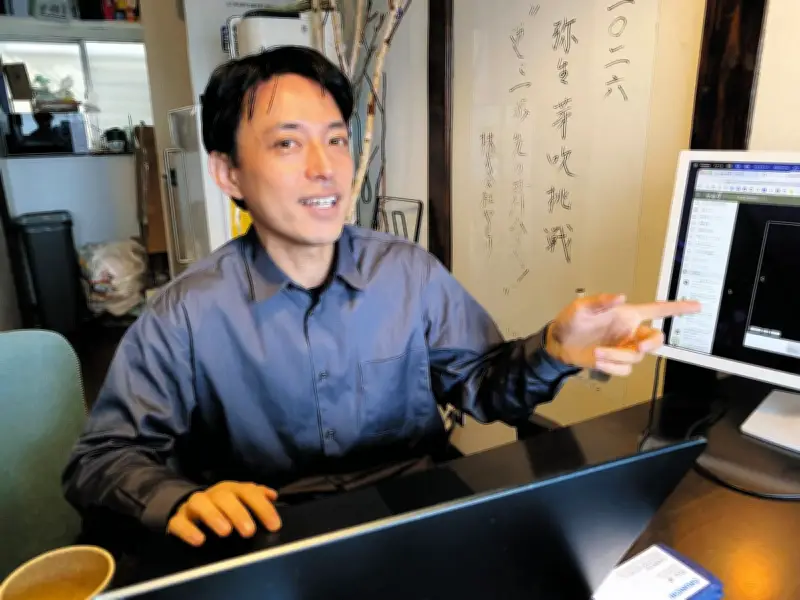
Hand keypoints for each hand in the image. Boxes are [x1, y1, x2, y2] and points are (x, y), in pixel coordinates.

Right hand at [167, 481, 281, 546]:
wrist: (188, 508)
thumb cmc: (221, 507)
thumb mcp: (239, 499)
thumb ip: (257, 497)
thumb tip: (273, 496)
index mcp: (230, 489)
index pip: (248, 492)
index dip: (263, 507)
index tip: (274, 526)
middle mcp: (212, 494)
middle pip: (224, 497)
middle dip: (238, 513)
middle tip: (249, 532)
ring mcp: (192, 505)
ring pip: (200, 503)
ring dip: (213, 516)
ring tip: (225, 532)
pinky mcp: (177, 519)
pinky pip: (178, 522)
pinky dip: (188, 530)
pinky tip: (199, 540)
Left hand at [545, 294, 700, 375]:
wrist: (558, 342)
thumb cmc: (571, 321)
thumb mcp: (582, 307)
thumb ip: (601, 301)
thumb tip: (620, 297)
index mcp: (627, 315)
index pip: (658, 310)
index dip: (678, 308)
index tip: (696, 306)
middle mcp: (629, 332)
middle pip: (655, 340)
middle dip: (651, 345)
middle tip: (638, 347)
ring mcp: (623, 348)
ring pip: (636, 357)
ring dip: (617, 357)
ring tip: (597, 352)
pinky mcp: (614, 362)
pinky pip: (624, 369)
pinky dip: (612, 367)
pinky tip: (598, 361)